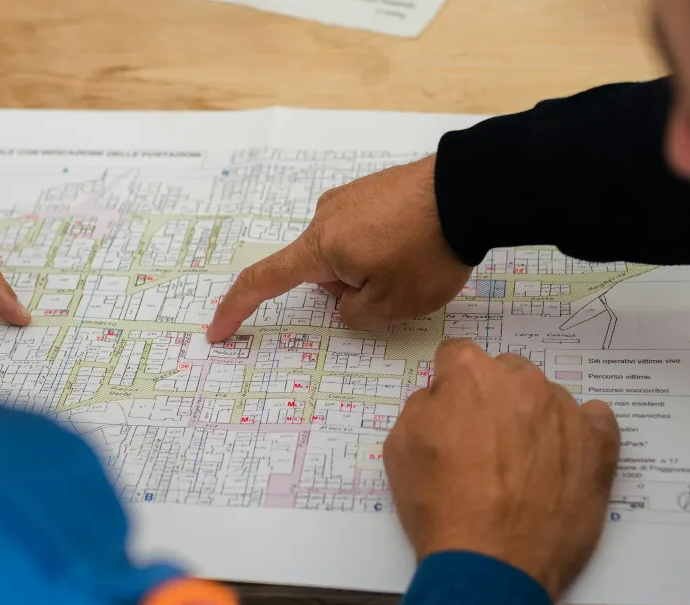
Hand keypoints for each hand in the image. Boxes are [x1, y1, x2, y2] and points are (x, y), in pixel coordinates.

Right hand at [206, 156, 471, 341]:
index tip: (218, 331)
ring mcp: (351, 197)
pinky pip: (368, 231)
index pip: (264, 282)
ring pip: (347, 253)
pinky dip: (386, 247)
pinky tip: (419, 244)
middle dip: (349, 291)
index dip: (238, 310)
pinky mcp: (376, 188)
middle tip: (397, 289)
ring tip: (416, 262)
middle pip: (320, 271)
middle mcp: (326, 215)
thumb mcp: (390, 305)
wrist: (471, 192)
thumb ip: (354, 314)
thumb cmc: (427, 252)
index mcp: (320, 246)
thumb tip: (346, 298)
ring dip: (372, 268)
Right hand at [385, 340, 620, 599]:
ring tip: (524, 467)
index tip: (450, 414)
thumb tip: (441, 398)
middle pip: (506, 373)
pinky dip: (580, 434)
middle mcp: (523, 381)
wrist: (492, 564)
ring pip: (548, 398)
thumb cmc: (439, 507)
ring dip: (535, 419)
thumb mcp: (399, 448)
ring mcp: (566, 411)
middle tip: (486, 444)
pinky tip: (564, 462)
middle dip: (494, 399)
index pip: (458, 356)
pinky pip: (594, 420)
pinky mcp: (598, 444)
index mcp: (471, 375)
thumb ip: (421, 406)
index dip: (450, 386)